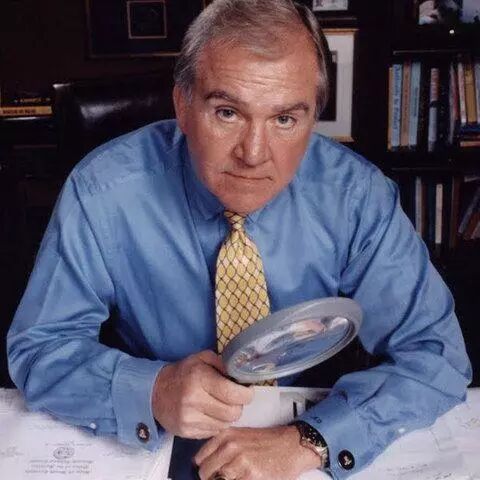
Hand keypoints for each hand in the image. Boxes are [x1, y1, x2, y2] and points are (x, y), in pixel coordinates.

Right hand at [152, 350, 252, 438]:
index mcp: (199, 379)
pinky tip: (210, 414)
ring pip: (225, 424)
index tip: (247, 391)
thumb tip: (240, 375)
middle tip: (233, 399)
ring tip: (220, 405)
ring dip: (227, 416)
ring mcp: (189, 419)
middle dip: (238, 406)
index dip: (246, 394)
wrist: (155, 392)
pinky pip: (213, 432)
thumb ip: (223, 363)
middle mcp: (194, 400)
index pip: (233, 394)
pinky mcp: (186, 432)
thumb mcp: (201, 359)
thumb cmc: (183, 373)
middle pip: (232, 413)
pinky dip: (216, 423)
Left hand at [194, 426, 321, 479]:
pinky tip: (245, 478)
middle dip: (211, 478)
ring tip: (236, 476)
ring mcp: (240, 462)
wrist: (291, 446)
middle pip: (204, 473)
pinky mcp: (250, 476)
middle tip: (223, 477)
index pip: (199, 459)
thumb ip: (220, 448)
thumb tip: (201, 464)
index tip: (207, 473)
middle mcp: (230, 446)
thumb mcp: (240, 436)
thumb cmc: (266, 442)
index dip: (202, 469)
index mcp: (225, 435)